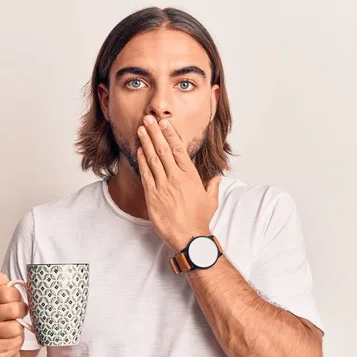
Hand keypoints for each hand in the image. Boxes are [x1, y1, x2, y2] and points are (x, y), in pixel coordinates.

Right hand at [0, 272, 27, 356]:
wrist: (0, 337)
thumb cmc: (5, 311)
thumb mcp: (4, 294)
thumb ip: (2, 283)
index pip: (7, 293)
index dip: (17, 296)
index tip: (16, 299)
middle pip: (13, 310)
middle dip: (21, 311)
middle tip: (18, 312)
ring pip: (15, 328)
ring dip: (20, 327)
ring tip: (15, 325)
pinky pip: (14, 343)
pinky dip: (17, 340)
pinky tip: (11, 337)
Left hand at [137, 115, 220, 252]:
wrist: (189, 238)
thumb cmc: (200, 220)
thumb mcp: (211, 201)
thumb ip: (213, 186)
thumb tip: (217, 178)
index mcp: (191, 176)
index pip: (179, 150)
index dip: (170, 135)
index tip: (164, 123)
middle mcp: (176, 178)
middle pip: (163, 150)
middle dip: (155, 133)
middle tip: (148, 119)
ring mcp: (163, 186)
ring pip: (153, 159)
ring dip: (146, 142)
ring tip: (141, 129)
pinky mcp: (153, 196)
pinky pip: (146, 174)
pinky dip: (142, 160)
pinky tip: (139, 150)